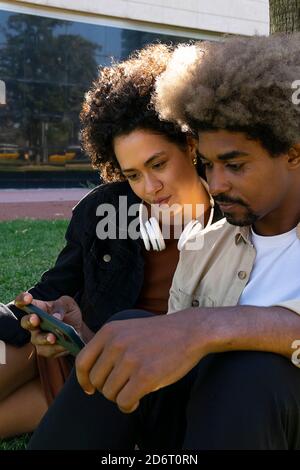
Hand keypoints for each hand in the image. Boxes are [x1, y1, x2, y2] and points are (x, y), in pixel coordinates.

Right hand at [17, 292, 82, 357]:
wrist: (78, 328)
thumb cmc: (69, 313)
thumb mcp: (68, 304)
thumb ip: (61, 307)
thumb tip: (56, 316)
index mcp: (38, 308)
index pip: (23, 303)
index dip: (22, 300)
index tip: (28, 298)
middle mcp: (34, 323)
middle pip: (26, 322)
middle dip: (30, 321)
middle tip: (35, 319)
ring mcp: (38, 337)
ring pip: (36, 339)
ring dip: (44, 338)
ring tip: (53, 337)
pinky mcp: (45, 350)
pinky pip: (48, 351)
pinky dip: (56, 348)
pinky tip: (64, 345)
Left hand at [75, 311, 208, 412]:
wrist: (190, 331)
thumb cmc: (159, 334)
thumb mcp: (128, 329)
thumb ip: (109, 346)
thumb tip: (89, 375)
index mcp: (109, 331)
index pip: (82, 362)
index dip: (83, 380)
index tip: (90, 388)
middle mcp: (116, 344)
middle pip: (96, 381)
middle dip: (108, 389)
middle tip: (124, 386)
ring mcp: (130, 360)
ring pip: (109, 393)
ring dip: (120, 397)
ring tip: (133, 390)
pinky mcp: (145, 376)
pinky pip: (124, 402)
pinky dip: (128, 405)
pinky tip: (137, 400)